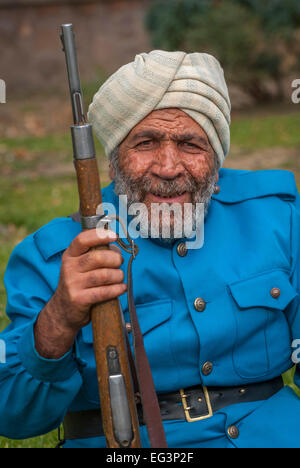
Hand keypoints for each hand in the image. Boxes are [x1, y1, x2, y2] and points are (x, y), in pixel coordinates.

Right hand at [34, 228, 125, 357]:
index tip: (113, 236)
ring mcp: (73, 284)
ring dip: (117, 275)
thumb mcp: (79, 266)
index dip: (99, 235)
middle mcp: (69, 268)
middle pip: (97, 257)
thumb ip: (95, 255)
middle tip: (119, 263)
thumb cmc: (78, 284)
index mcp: (70, 255)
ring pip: (103, 275)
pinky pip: (103, 292)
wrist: (62, 311)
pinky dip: (116, 289)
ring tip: (119, 277)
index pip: (82, 240)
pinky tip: (121, 288)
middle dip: (114, 259)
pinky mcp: (79, 299)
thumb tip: (117, 249)